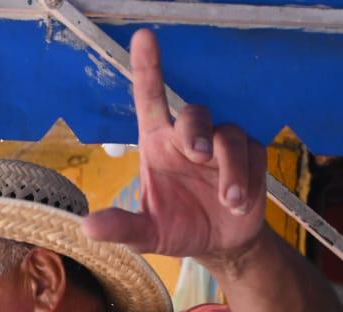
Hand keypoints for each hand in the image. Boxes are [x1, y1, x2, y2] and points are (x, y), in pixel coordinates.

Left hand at [83, 29, 267, 266]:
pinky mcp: (252, 156)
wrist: (220, 244)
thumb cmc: (177, 227)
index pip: (151, 99)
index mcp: (158, 144)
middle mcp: (189, 138)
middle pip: (196, 113)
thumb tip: (87, 227)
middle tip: (196, 154)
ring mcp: (222, 144)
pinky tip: (239, 206)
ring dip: (230, 168)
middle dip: (196, 130)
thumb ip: (121, 228)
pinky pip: (255, 156)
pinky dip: (248, 182)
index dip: (149, 68)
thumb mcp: (146, 235)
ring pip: (230, 135)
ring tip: (228, 201)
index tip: (145, 37)